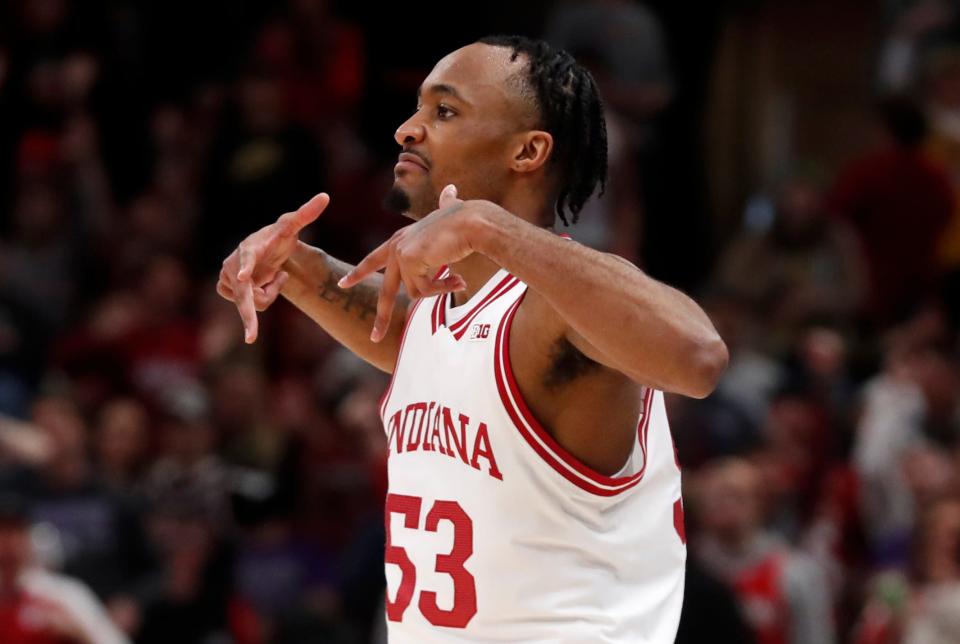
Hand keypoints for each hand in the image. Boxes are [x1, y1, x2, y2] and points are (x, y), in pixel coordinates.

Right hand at [217, 192, 329, 342]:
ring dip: (268, 295)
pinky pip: (247, 306)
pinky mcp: (226, 288)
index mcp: (250, 247)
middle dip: (248, 315)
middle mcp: (233, 263)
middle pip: (243, 294)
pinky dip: (261, 299)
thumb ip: (306, 213)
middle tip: (252, 337)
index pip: (247, 257)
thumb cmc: (278, 235)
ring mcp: (227, 277)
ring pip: (250, 302)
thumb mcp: (292, 225)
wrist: (264, 247)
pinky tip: (264, 284)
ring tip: (275, 276)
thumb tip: (326, 196)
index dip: (245, 267)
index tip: (243, 277)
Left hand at [339, 184, 479, 341]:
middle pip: (387, 290)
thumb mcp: (449, 215)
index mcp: (401, 239)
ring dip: (439, 290)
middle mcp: (397, 246)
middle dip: (382, 317)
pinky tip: (458, 279)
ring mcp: (401, 254)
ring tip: (457, 280)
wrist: (472, 222)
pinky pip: (425, 290)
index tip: (343, 284)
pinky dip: (442, 289)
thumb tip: (451, 190)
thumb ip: (446, 204)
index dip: (359, 273)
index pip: (373, 259)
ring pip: (416, 292)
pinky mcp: (409, 261)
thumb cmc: (465, 219)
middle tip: (374, 338)